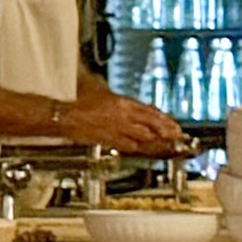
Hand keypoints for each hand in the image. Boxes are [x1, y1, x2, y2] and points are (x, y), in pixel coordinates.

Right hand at [69, 93, 188, 153]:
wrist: (65, 116)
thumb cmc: (79, 103)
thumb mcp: (103, 94)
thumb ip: (119, 102)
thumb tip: (130, 105)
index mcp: (124, 103)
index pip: (151, 112)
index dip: (164, 119)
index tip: (174, 124)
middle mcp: (124, 117)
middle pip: (152, 125)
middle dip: (165, 131)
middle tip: (176, 136)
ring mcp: (118, 130)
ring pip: (143, 137)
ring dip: (154, 141)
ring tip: (163, 143)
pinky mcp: (110, 140)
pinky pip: (129, 146)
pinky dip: (136, 147)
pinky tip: (140, 148)